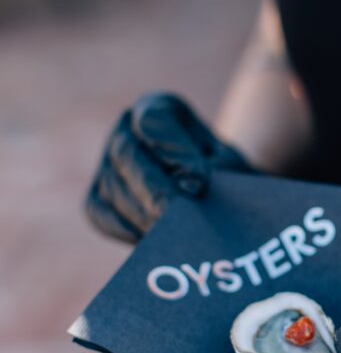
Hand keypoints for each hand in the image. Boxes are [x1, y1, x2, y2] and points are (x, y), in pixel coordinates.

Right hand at [85, 92, 250, 241]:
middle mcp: (125, 131)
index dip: (174, 153)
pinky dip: (129, 231)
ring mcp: (106, 165)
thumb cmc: (224, 173)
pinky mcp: (98, 201)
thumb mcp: (229, 164)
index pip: (153, 122)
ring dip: (144, 216)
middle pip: (126, 155)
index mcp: (158, 109)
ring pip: (114, 189)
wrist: (216, 193)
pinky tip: (155, 243)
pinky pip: (105, 217)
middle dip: (154, 191)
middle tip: (178, 220)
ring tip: (174, 238)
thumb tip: (188, 189)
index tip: (199, 185)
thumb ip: (214, 170)